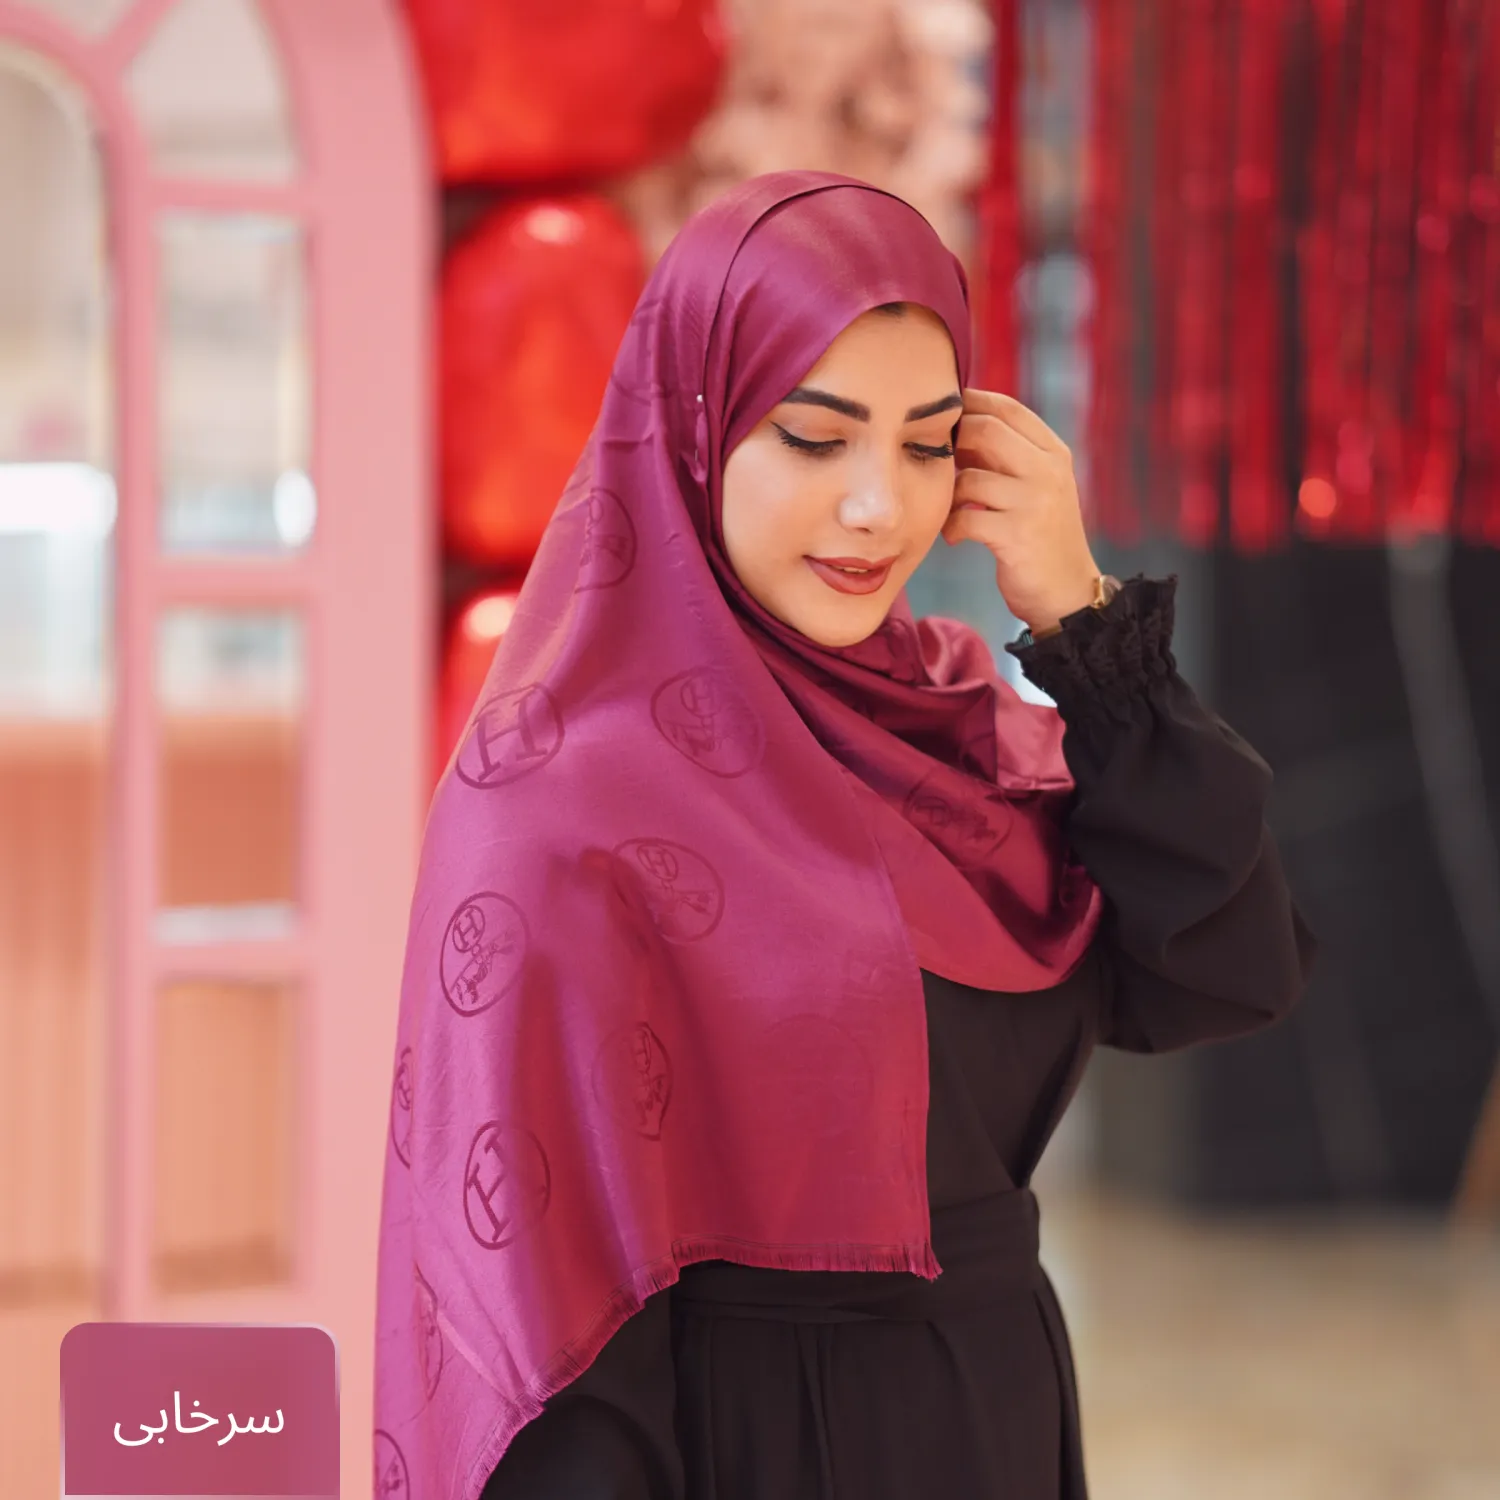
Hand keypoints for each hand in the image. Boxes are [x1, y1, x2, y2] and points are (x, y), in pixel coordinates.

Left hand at [942, 388, 1100, 633]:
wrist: (1067, 591)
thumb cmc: (1041, 536)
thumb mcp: (1035, 487)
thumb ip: (1006, 456)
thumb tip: (957, 424)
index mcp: (1053, 452)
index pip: (1007, 408)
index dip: (970, 404)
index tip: (944, 417)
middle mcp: (1048, 471)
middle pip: (985, 430)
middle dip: (954, 443)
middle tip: (939, 464)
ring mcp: (1035, 502)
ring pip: (970, 478)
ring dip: (950, 496)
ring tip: (951, 511)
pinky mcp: (1017, 535)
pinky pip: (965, 519)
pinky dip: (952, 528)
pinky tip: (956, 537)